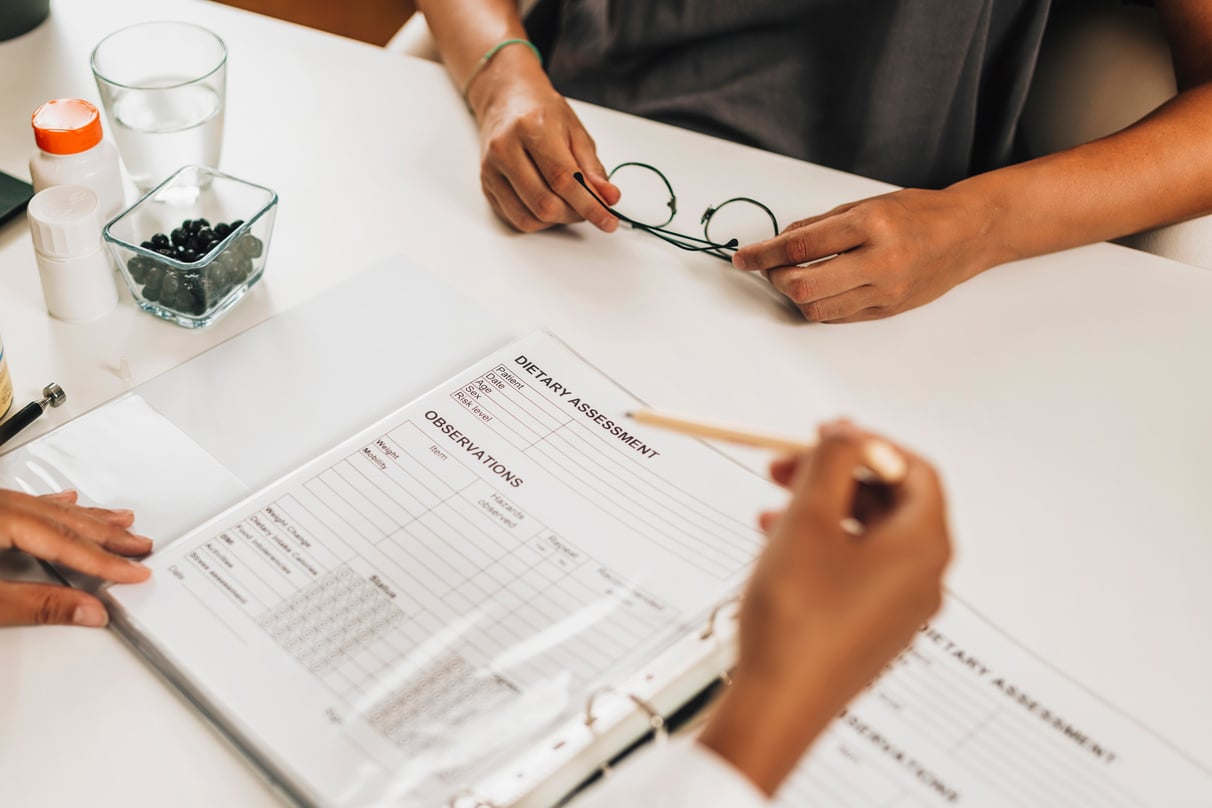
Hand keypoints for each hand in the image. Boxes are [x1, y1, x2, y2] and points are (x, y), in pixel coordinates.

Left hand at [0, 489, 151, 627]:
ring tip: (120, 521)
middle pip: (64, 521)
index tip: (133, 571)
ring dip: (88, 518)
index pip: (65, 542)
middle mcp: (0, 507)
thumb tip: (86, 610)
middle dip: (107, 535)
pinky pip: (30, 503)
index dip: (103, 560)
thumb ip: (37, 605)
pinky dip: (55, 506)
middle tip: (139, 545)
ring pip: (51, 508)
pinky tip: (68, 501)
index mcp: (1, 521)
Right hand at [466, 45, 620, 233]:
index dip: (590, 205)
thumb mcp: (575, 131)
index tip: (608, 221)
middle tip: (590, 208)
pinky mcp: (486, 186)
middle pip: (545, 204)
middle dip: (575, 214)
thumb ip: (592, 168)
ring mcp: (490, 170)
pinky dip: (540, 220)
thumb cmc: (541, 113)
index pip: (564, 180)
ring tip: (569, 203)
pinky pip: (517, 220)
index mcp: (530, 127)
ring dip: (558, 220)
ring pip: (530, 219)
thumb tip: (609, 198)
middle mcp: (504, 149)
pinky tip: (550, 203)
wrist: (506, 100)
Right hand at [699, 421, 950, 793]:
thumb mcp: (808, 519)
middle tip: (788, 467)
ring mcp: (899, 608)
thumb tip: (847, 432)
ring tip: (771, 509)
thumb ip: (831, 462)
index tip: (826, 436)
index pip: (915, 470)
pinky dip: (821, 546)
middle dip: (836, 476)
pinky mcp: (872, 629)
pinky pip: (856, 569)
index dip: (868, 444)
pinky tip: (778, 548)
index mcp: (924, 547)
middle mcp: (923, 578)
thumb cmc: (797, 621)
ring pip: (867, 536)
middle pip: (891, 501)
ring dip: (822, 510)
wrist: (778, 704)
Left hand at [732, 187, 1000, 321]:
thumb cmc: (917, 213)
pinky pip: (838, 317)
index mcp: (871, 225)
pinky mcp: (888, 310)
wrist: (968, 233)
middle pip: (803, 286)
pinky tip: (820, 288)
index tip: (743, 258)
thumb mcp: (866, 204)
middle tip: (769, 269)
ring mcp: (885, 291)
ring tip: (795, 277)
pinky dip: (819, 305)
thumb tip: (778, 242)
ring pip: (817, 309)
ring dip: (795, 296)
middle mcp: (879, 261)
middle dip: (776, 280)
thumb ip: (820, 225)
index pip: (800, 245)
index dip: (763, 254)